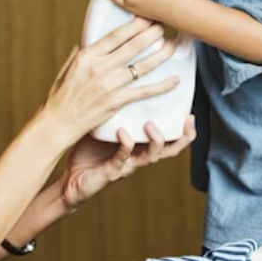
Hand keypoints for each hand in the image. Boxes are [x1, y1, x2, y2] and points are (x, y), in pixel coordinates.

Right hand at [40, 18, 178, 139]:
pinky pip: (144, 91)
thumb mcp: (68, 68)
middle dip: (151, 34)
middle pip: (132, 47)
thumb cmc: (61, 95)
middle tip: (164, 25)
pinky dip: (161, 86)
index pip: (116, 35)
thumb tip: (93, 38)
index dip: (134, 25)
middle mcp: (99, 67)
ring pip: (142, 66)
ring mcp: (109, 85)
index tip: (147, 16)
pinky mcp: (116, 102)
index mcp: (87, 56)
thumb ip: (82, 52)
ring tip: (173, 45)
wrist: (59, 123)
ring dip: (161, 55)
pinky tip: (174, 80)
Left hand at [59, 117, 196, 208]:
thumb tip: (115, 81)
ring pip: (151, 157)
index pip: (170, 140)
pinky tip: (122, 132)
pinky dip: (124, 145)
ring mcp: (127, 166)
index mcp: (141, 146)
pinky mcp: (112, 172)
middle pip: (171, 150)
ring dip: (155, 140)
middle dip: (183, 137)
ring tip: (151, 125)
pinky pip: (123, 159)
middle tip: (187, 120)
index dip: (184, 131)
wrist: (70, 180)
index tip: (191, 114)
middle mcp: (138, 157)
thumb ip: (114, 110)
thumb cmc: (89, 151)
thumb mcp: (105, 127)